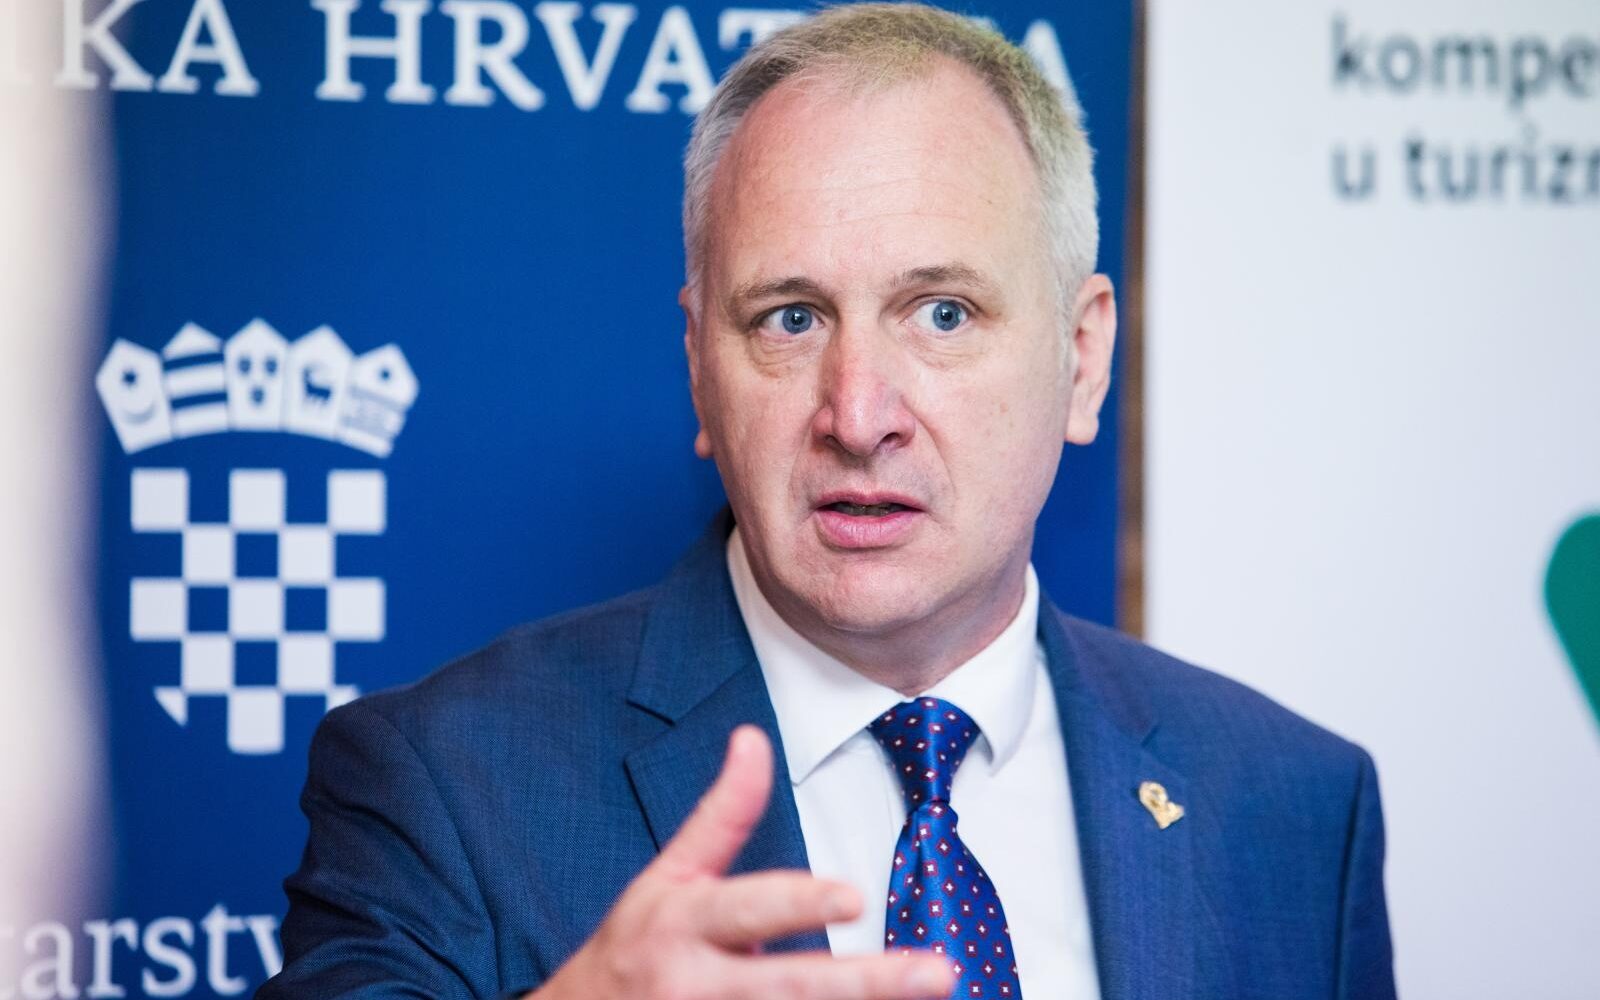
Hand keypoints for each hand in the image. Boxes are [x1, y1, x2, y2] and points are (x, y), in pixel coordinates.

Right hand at [530, 725, 954, 999]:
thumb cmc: (637, 948)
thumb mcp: (668, 875)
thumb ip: (722, 814)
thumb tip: (753, 737)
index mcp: (681, 924)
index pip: (746, 909)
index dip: (797, 904)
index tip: (852, 897)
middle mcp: (692, 986)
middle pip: (786, 987)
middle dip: (865, 984)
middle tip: (937, 975)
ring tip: (931, 995)